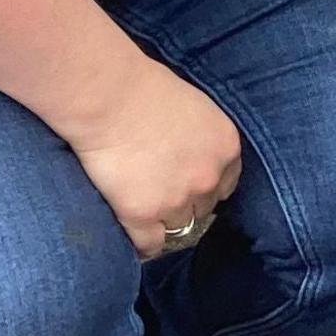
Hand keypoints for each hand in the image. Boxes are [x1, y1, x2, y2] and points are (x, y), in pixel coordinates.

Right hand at [66, 62, 244, 260]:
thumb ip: (201, 137)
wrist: (108, 97)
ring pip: (179, 228)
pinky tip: (132, 238)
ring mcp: (177, 200)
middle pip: (203, 207)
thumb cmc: (144, 90)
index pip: (226, 185)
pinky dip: (142, 246)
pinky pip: (149, 245)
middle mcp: (209, 178)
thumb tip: (191, 154)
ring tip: (145, 217)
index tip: (189, 189)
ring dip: (164, 224)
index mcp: (226, 148)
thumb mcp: (194, 108)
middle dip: (186, 204)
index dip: (205, 187)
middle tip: (160, 198)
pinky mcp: (142, 214)